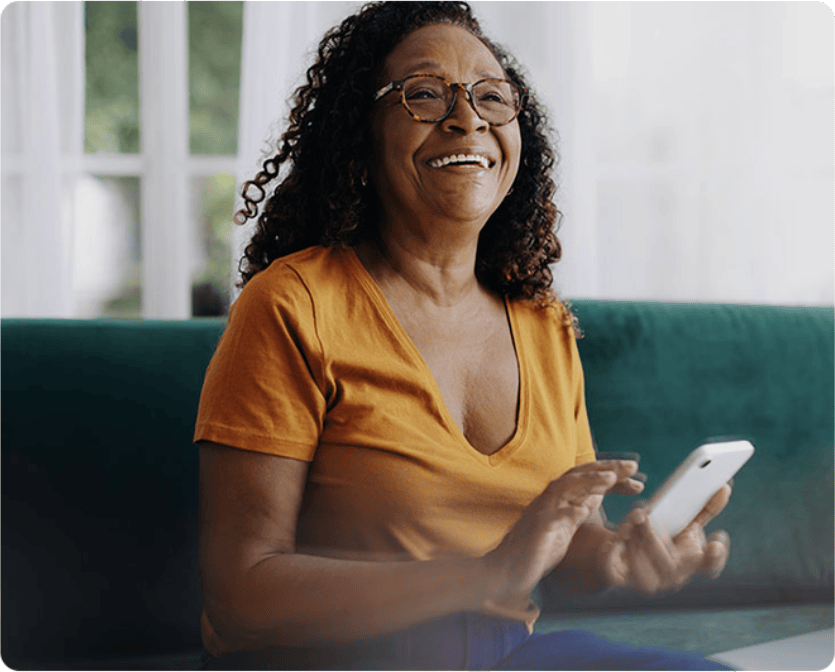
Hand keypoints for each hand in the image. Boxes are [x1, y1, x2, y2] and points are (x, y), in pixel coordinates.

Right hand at [483, 460, 640, 599]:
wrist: (510, 569)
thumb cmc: (538, 548)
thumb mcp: (566, 526)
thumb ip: (579, 508)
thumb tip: (598, 495)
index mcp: (561, 497)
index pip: (589, 478)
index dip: (613, 475)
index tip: (636, 477)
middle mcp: (552, 498)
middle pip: (581, 474)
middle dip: (607, 468)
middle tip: (632, 466)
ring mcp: (544, 510)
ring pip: (567, 485)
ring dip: (589, 480)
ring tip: (611, 478)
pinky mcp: (538, 527)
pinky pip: (554, 514)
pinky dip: (568, 510)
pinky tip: (584, 509)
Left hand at [601, 484, 731, 593]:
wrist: (624, 556)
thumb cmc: (661, 537)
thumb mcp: (681, 522)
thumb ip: (703, 508)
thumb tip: (723, 487)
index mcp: (690, 563)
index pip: (708, 566)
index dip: (714, 557)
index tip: (716, 541)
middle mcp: (672, 578)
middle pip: (667, 563)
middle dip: (653, 536)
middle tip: (641, 514)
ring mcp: (647, 582)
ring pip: (640, 564)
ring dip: (633, 537)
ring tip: (629, 519)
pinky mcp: (621, 580)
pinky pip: (616, 566)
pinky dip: (616, 547)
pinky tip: (617, 534)